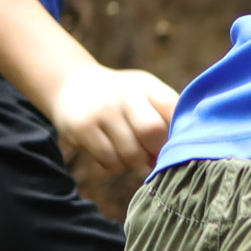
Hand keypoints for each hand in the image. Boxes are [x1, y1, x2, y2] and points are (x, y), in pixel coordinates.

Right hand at [46, 61, 177, 176]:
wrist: (72, 84)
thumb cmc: (121, 98)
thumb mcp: (144, 94)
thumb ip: (165, 117)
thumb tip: (178, 156)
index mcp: (146, 86)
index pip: (173, 108)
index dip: (177, 131)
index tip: (172, 143)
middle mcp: (125, 94)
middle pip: (152, 132)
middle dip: (155, 152)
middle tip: (150, 155)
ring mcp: (102, 110)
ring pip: (131, 153)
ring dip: (135, 163)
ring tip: (130, 154)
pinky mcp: (83, 127)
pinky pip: (109, 160)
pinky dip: (116, 166)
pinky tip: (112, 155)